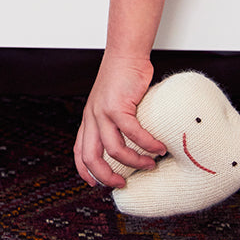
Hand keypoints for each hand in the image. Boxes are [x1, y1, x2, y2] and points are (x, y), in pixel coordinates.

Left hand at [73, 51, 166, 188]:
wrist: (126, 54)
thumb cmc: (124, 78)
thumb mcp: (113, 104)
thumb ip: (118, 124)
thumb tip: (134, 146)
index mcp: (89, 119)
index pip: (79, 151)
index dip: (85, 171)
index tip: (94, 185)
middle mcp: (92, 117)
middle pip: (91, 156)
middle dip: (105, 176)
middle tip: (122, 184)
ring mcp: (102, 112)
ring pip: (114, 149)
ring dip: (134, 161)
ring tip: (150, 163)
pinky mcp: (116, 105)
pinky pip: (133, 133)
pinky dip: (147, 144)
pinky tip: (159, 147)